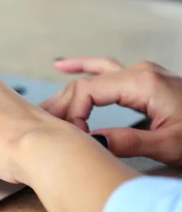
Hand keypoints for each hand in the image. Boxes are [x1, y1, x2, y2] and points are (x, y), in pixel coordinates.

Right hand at [41, 57, 181, 164]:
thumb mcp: (171, 145)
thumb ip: (128, 142)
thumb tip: (90, 141)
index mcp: (142, 83)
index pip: (88, 91)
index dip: (71, 112)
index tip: (70, 136)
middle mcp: (141, 72)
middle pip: (87, 81)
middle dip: (63, 102)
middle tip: (42, 121)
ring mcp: (144, 73)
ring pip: (95, 74)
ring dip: (70, 87)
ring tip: (45, 99)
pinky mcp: (147, 81)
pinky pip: (108, 71)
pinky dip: (86, 69)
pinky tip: (68, 66)